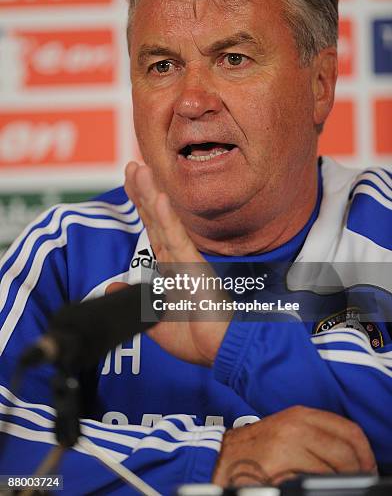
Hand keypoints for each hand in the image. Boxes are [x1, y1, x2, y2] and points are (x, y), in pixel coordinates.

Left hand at [124, 161, 230, 364]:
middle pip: (156, 218)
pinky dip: (169, 221)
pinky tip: (160, 200)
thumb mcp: (155, 320)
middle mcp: (179, 259)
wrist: (221, 352)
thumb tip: (112, 285)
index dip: (142, 205)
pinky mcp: (195, 270)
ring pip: (165, 223)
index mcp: (172, 267)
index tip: (132, 181)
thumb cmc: (196, 338)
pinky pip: (179, 242)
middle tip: (133, 165)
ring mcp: (187, 261)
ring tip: (141, 170)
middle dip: (143, 191)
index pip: (153, 229)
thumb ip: (136, 300)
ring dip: (152, 196)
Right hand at [212, 406, 376, 486]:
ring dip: (337, 481)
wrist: (221, 456)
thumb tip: (348, 455)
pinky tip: (310, 486)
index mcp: (301, 415)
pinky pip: (310, 481)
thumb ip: (315, 434)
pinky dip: (316, 486)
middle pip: (345, 452)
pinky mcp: (278, 466)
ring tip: (331, 485)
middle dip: (356, 472)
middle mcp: (296, 426)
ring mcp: (287, 446)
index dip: (364, 453)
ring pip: (332, 469)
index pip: (349, 430)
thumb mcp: (288, 429)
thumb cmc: (255, 446)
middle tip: (356, 481)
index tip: (367, 466)